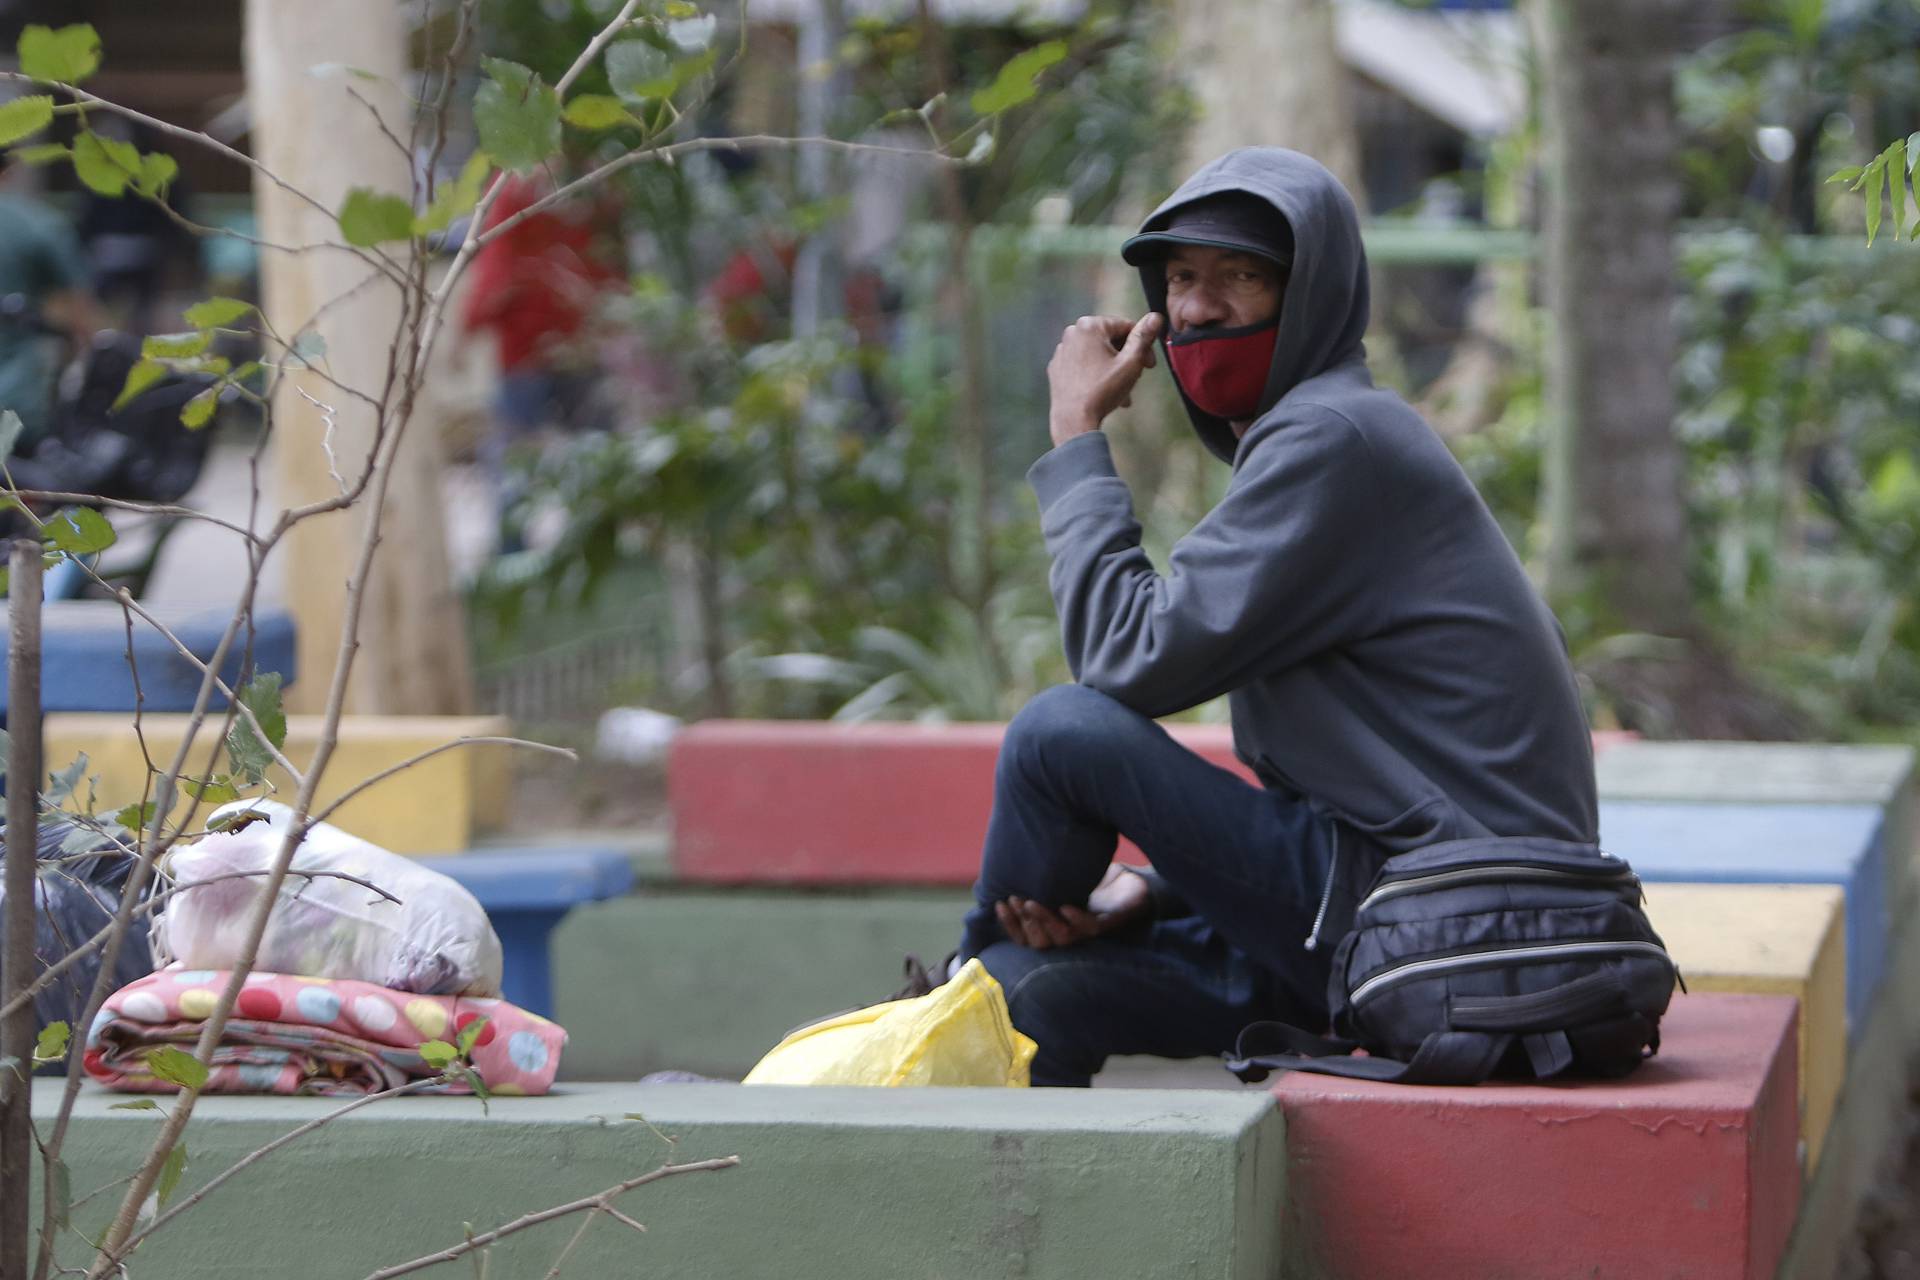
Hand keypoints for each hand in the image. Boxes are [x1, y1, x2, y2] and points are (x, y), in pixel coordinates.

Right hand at [993, 862, 1152, 949]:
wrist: (1131, 882)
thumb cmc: (1093, 878)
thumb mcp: (1060, 876)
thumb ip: (1038, 877)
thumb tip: (1003, 863)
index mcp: (1054, 926)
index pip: (1025, 936)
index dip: (1010, 924)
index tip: (999, 903)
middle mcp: (1069, 932)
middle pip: (1040, 943)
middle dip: (1024, 923)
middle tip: (1015, 899)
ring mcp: (1088, 930)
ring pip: (1062, 938)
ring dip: (1044, 922)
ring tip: (1031, 903)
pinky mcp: (1109, 923)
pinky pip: (1090, 928)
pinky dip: (1076, 919)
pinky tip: (1065, 907)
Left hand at [1046, 312, 1162, 446]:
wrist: (1073, 420)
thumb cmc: (1103, 391)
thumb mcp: (1131, 362)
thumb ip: (1144, 337)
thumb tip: (1156, 317)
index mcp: (1090, 325)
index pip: (1127, 327)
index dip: (1143, 346)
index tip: (1150, 366)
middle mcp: (1072, 332)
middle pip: (1111, 340)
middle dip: (1127, 359)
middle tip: (1136, 379)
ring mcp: (1062, 351)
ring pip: (1097, 354)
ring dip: (1114, 370)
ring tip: (1123, 392)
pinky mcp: (1057, 368)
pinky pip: (1083, 366)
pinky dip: (1096, 375)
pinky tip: (1105, 393)